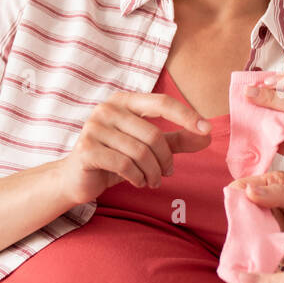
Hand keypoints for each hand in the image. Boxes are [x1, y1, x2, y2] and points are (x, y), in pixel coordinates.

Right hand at [56, 90, 212, 204]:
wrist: (76, 178)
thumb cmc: (115, 158)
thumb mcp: (148, 147)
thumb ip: (176, 140)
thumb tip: (207, 136)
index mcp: (124, 101)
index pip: (162, 102)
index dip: (186, 115)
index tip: (206, 130)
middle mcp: (107, 109)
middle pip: (153, 134)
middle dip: (165, 160)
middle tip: (166, 174)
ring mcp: (94, 127)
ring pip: (140, 152)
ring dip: (153, 173)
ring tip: (152, 181)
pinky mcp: (86, 149)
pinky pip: (124, 165)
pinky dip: (137, 177)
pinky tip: (137, 181)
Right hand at [229, 170, 283, 266]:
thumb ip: (283, 194)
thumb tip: (249, 191)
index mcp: (283, 187)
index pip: (255, 185)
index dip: (242, 190)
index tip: (233, 195)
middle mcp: (276, 207)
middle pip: (248, 207)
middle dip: (240, 212)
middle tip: (236, 218)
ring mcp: (276, 229)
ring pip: (250, 228)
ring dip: (244, 231)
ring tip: (241, 234)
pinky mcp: (279, 251)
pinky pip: (259, 248)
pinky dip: (252, 250)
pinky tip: (248, 251)